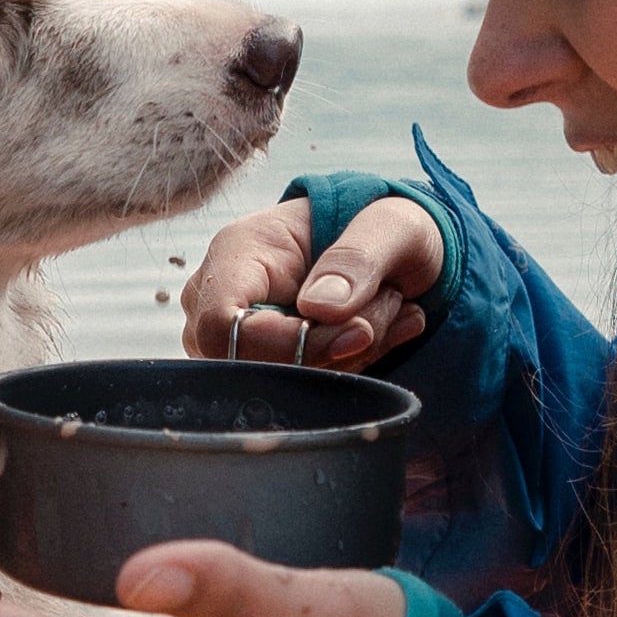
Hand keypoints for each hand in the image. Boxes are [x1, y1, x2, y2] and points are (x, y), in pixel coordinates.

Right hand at [182, 193, 445, 367]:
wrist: (395, 245)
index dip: (287, 346)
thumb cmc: (385, 225)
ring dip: (353, 356)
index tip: (359, 333)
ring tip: (389, 305)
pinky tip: (380, 329)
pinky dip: (351, 367)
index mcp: (239, 252)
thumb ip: (356, 260)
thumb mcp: (391, 226)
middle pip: (252, 364)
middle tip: (389, 305)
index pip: (222, 324)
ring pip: (282, 384)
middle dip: (333, 351)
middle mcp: (223, 298)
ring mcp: (238, 336)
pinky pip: (301, 391)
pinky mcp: (265, 362)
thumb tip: (317, 309)